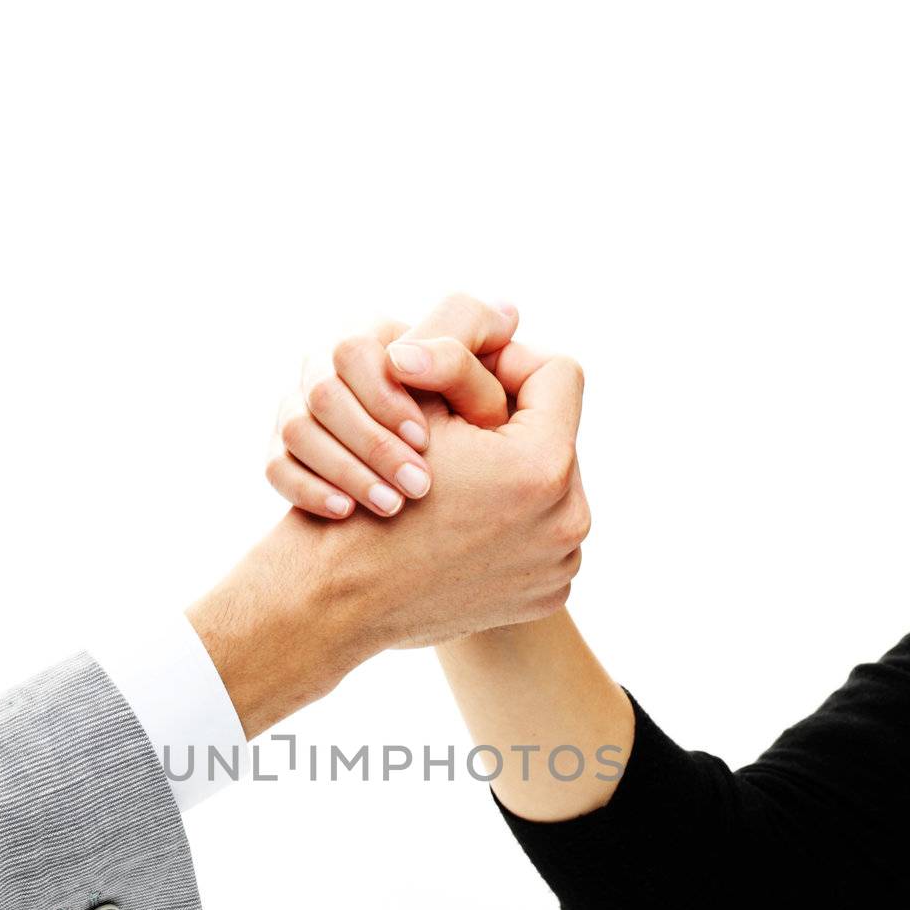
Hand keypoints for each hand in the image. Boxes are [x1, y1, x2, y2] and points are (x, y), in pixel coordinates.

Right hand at [191, 318, 587, 734]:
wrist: (340, 596)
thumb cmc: (366, 488)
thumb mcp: (412, 401)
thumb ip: (461, 343)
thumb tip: (510, 313)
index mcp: (545, 465)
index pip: (558, 374)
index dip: (509, 366)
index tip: (467, 384)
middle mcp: (569, 521)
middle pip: (555, 437)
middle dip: (510, 430)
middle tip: (455, 439)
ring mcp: (560, 565)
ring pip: (551, 489)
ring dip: (513, 478)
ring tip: (460, 483)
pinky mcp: (546, 596)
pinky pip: (544, 540)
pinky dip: (512, 528)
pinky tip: (466, 527)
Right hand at [267, 294, 519, 518]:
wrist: (424, 517)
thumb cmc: (470, 444)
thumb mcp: (480, 397)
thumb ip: (484, 355)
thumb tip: (508, 313)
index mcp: (373, 342)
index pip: (355, 352)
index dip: (386, 397)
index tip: (424, 440)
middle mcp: (328, 369)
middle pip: (322, 391)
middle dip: (371, 440)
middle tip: (417, 484)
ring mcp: (299, 411)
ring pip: (296, 428)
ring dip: (347, 469)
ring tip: (392, 506)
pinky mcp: (283, 454)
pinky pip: (275, 465)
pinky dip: (309, 489)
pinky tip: (345, 513)